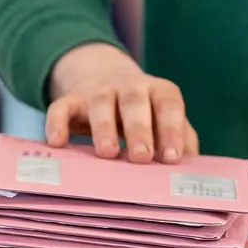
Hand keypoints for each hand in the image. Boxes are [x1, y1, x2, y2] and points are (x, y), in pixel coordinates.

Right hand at [46, 42, 198, 163]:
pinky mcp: (71, 99)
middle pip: (135, 102)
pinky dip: (57, 122)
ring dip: (103, 128)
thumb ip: (180, 139)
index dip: (171, 129)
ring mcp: (98, 91)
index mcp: (158, 92)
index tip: (171, 158)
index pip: (168, 105)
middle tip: (141, 157)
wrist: (103, 78)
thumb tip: (190, 169)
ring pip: (101, 104)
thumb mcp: (164, 120)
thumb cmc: (144, 113)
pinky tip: (57, 142)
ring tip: (107, 153)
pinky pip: (61, 106)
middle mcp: (130, 86)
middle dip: (139, 129)